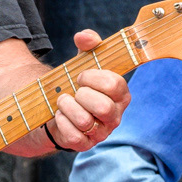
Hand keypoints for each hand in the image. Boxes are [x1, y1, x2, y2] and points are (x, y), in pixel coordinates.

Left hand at [45, 29, 129, 151]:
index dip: (93, 78)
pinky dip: (62, 122)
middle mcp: (115, 116)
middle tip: (74, 91)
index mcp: (121, 94)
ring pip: (86, 122)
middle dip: (82, 95)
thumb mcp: (84, 60)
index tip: (81, 76)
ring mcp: (101, 132)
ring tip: (63, 101)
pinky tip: (59, 115)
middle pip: (103, 107)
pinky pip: (74, 136)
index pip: (114, 85)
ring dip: (68, 107)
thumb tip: (83, 37)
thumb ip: (88, 44)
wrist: (60, 106)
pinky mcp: (85, 145)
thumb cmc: (78, 83)